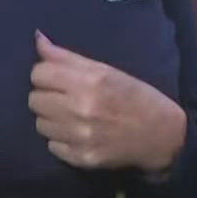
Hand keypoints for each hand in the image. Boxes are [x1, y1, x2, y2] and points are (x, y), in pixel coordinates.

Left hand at [30, 31, 185, 174]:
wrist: (162, 136)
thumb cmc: (136, 97)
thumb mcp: (107, 71)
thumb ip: (68, 57)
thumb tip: (38, 38)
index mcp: (90, 82)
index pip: (39, 74)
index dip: (46, 74)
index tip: (59, 78)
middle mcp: (80, 110)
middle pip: (34, 99)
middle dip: (47, 96)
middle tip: (66, 98)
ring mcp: (80, 137)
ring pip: (40, 124)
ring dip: (53, 119)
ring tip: (72, 117)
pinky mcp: (80, 158)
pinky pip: (52, 146)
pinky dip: (62, 139)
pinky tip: (79, 134)